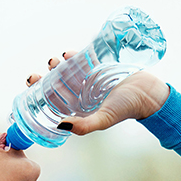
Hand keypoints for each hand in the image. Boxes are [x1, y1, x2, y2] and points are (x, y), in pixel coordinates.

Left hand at [26, 52, 169, 135]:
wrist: (148, 92)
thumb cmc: (126, 109)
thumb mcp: (103, 119)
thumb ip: (84, 126)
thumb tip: (61, 126)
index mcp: (80, 109)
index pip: (55, 102)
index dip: (41, 94)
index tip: (32, 85)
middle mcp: (83, 95)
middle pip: (58, 86)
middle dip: (46, 78)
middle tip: (38, 73)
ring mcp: (90, 81)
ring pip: (68, 72)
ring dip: (58, 66)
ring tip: (54, 60)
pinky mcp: (99, 68)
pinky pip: (83, 60)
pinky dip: (74, 56)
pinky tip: (68, 54)